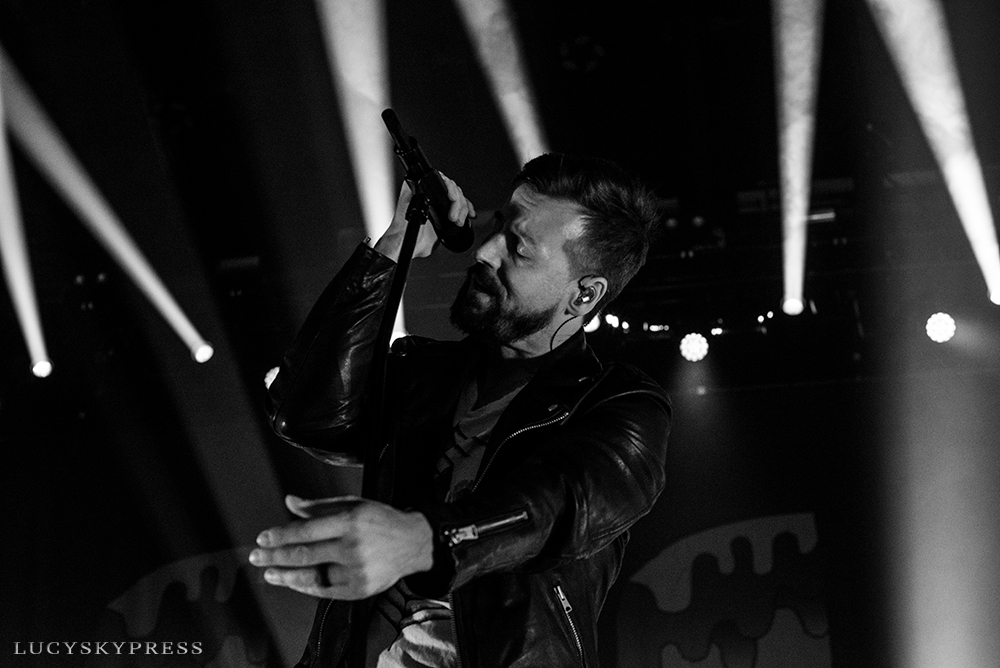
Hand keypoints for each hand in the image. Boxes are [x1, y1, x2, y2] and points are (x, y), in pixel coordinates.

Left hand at [248, 495, 433, 599]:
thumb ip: (319, 506)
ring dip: (285, 576)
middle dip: (275, 556)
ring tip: (269, 573)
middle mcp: (353, 546)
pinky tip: (293, 581)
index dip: (281, 535)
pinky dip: (306, 587)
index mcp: (350, 521)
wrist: (413, 543)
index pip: (306, 530)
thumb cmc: (379, 520)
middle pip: (305, 555)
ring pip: (312, 576)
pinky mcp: (360, 589)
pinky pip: (325, 590)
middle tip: (257, 557)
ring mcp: (357, 570)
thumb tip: (289, 502)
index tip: (262, 538)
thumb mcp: (353, 504)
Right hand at [374, 173, 475, 261]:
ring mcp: (425, 190)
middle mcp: (432, 197)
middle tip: (457, 221)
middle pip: (456, 191)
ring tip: (452, 217)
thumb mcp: (440, 237)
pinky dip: (447, 186)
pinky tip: (450, 198)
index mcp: (438, 207)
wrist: (402, 242)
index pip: (458, 199)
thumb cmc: (416, 242)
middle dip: (462, 207)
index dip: (467, 205)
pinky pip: (437, 178)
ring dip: (456, 201)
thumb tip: (461, 229)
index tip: (472, 215)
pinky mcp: (416, 186)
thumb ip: (449, 228)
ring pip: (450, 185)